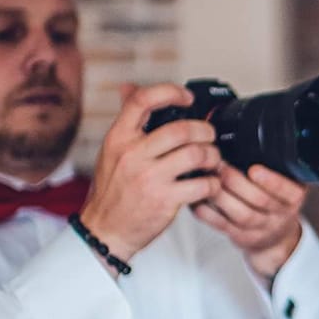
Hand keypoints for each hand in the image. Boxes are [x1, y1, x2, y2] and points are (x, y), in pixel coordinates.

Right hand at [80, 83, 220, 264]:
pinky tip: (209, 184)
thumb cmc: (112, 190)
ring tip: (212, 160)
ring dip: (213, 156)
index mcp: (118, 138)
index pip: (142, 100)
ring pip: (196, 154)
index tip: (188, 98)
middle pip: (181, 129)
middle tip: (210, 136)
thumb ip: (127, 122)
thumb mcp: (112, 151)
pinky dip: (213, 183)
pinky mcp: (165, 200)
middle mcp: (132, 154)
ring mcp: (149, 177)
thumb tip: (128, 88)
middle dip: (205, 130)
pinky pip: (202, 184)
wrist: (105, 230)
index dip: (170, 92)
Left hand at [191, 163, 307, 279]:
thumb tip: (243, 140)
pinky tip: (198, 200)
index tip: (254, 169)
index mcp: (294, 195)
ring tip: (207, 179)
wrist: (275, 235)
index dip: (271, 180)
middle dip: (237, 182)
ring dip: (222, 196)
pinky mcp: (242, 237)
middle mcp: (281, 214)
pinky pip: (224, 226)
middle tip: (220, 165)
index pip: (287, 190)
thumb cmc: (276, 200)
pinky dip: (208, 212)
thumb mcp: (285, 181)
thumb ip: (273, 165)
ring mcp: (262, 228)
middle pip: (261, 200)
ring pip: (242, 215)